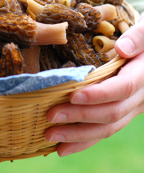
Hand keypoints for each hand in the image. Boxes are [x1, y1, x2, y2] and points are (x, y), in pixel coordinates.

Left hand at [45, 15, 143, 156]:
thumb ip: (138, 38)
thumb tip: (123, 49)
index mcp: (143, 75)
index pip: (122, 88)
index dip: (98, 94)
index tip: (72, 96)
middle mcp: (139, 97)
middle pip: (111, 113)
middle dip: (80, 117)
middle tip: (51, 117)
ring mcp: (131, 108)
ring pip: (108, 128)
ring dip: (78, 136)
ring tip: (52, 138)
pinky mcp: (121, 113)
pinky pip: (105, 131)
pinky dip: (85, 140)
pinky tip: (64, 146)